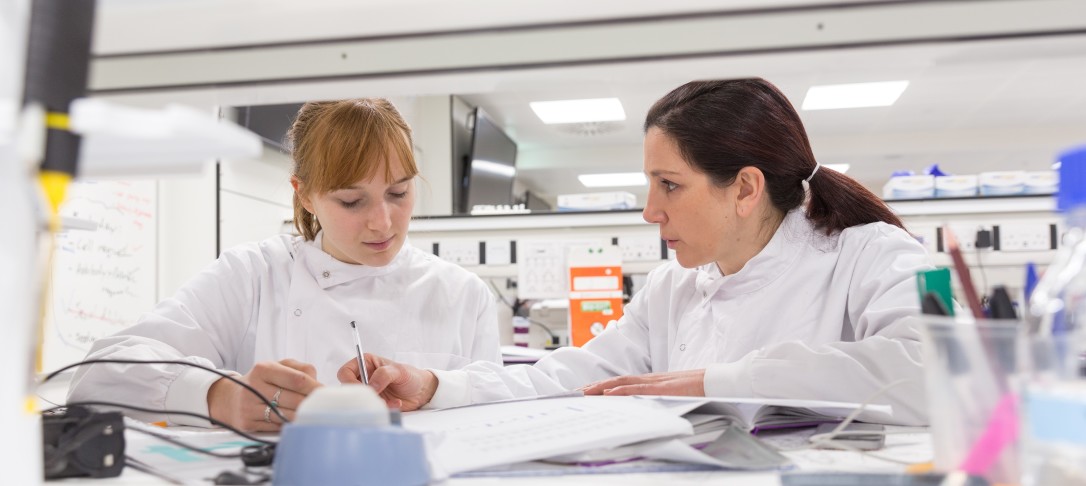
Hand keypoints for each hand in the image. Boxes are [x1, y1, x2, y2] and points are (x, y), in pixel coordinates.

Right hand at [207, 358, 321, 431]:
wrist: (230, 398)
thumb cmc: (262, 381)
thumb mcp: (277, 367)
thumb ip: (300, 369)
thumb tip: (318, 383)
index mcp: (263, 369)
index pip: (297, 379)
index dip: (316, 388)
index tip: (327, 393)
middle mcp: (254, 387)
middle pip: (294, 400)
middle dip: (311, 404)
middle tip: (324, 407)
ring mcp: (249, 407)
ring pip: (286, 416)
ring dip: (302, 417)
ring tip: (313, 415)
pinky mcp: (247, 423)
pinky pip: (276, 427)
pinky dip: (288, 425)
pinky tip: (295, 422)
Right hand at [337, 354, 437, 411]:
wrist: (422, 391)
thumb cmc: (411, 375)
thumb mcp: (399, 371)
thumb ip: (383, 375)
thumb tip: (370, 386)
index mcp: (365, 363)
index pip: (345, 372)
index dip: (349, 382)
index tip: (363, 389)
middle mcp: (364, 377)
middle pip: (348, 389)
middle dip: (363, 395)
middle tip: (377, 396)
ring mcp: (369, 391)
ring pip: (360, 401)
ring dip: (375, 403)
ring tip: (392, 401)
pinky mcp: (374, 403)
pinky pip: (370, 408)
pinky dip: (383, 408)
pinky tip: (396, 404)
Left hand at [579, 369, 705, 396]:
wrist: (716, 381)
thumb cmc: (697, 389)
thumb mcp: (672, 396)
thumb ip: (656, 399)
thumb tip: (641, 408)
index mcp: (650, 382)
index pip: (620, 383)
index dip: (601, 387)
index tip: (584, 393)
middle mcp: (648, 379)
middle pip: (615, 381)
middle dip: (593, 388)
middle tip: (574, 394)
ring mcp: (655, 382)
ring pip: (622, 383)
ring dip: (601, 388)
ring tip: (584, 393)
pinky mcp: (662, 388)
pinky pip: (639, 389)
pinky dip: (622, 391)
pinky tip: (610, 394)